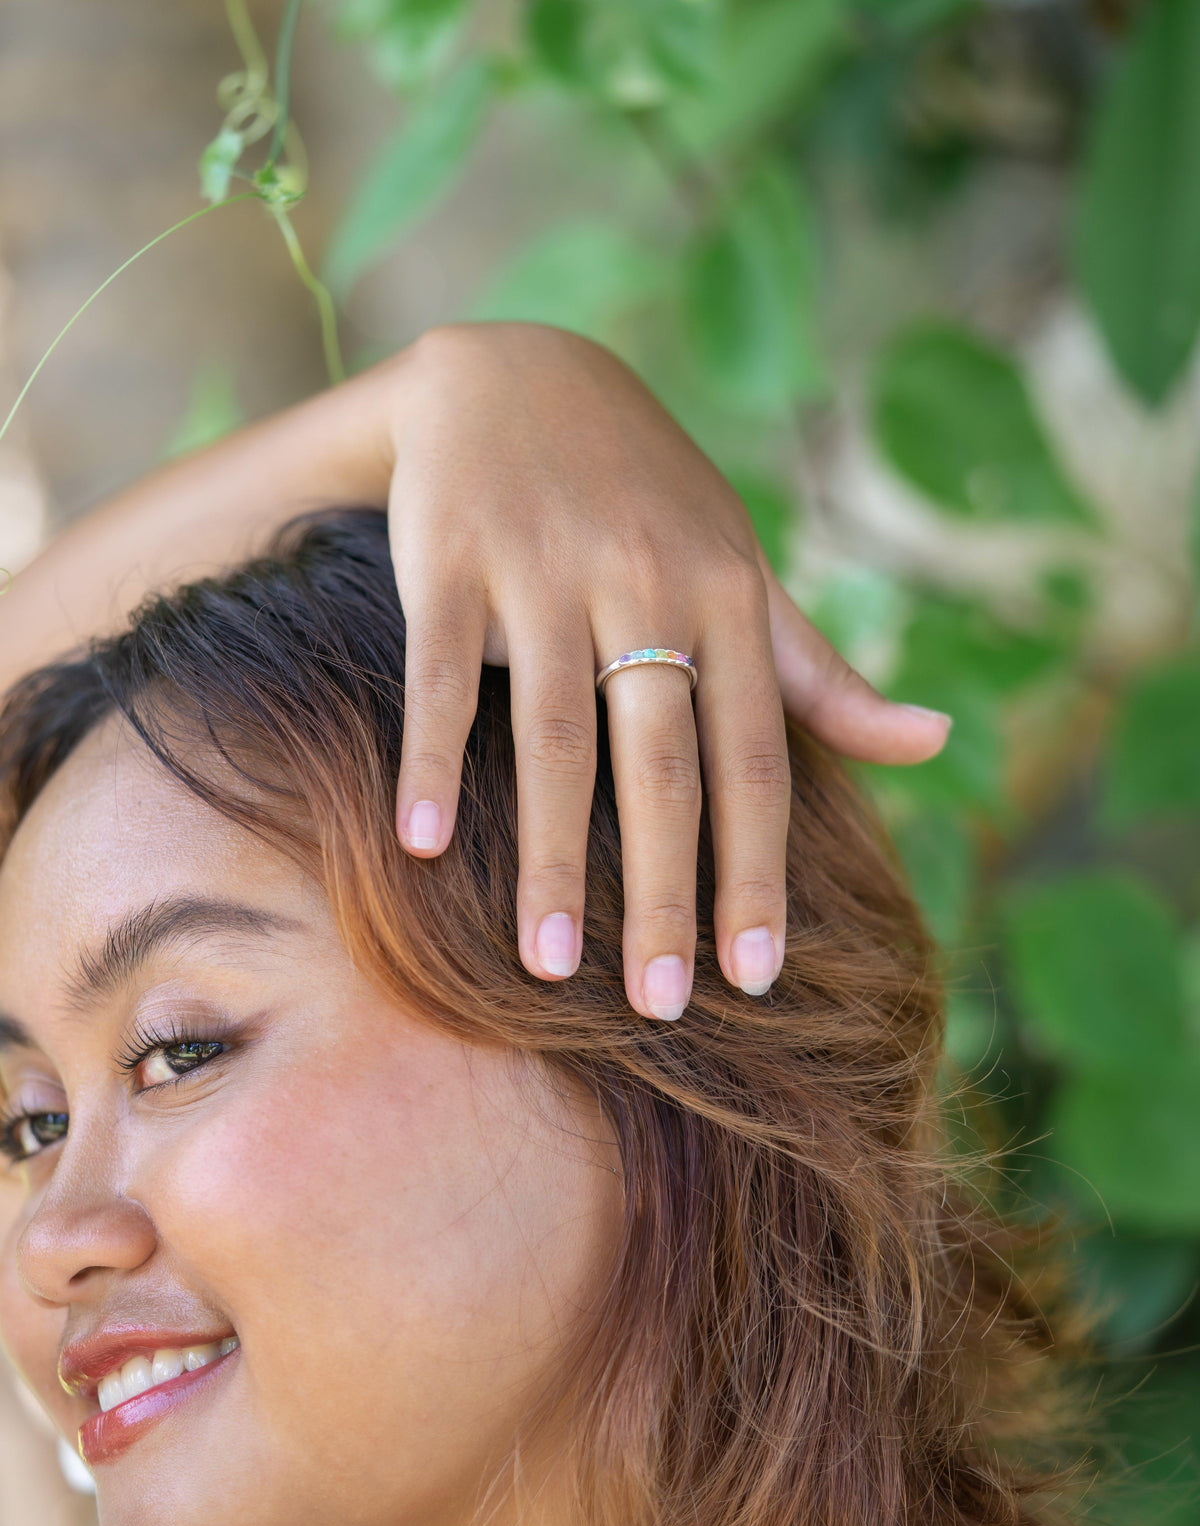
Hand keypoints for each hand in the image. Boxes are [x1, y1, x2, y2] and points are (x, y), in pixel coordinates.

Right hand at [386, 323, 949, 1019]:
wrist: (514, 373)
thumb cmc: (647, 496)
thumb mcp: (742, 568)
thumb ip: (822, 670)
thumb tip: (934, 743)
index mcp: (727, 594)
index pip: (756, 758)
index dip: (757, 871)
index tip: (756, 976)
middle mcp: (645, 582)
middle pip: (661, 765)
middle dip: (664, 891)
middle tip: (663, 1003)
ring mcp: (544, 569)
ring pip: (554, 736)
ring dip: (550, 856)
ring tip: (548, 966)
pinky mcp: (451, 558)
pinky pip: (441, 675)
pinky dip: (429, 758)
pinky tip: (421, 846)